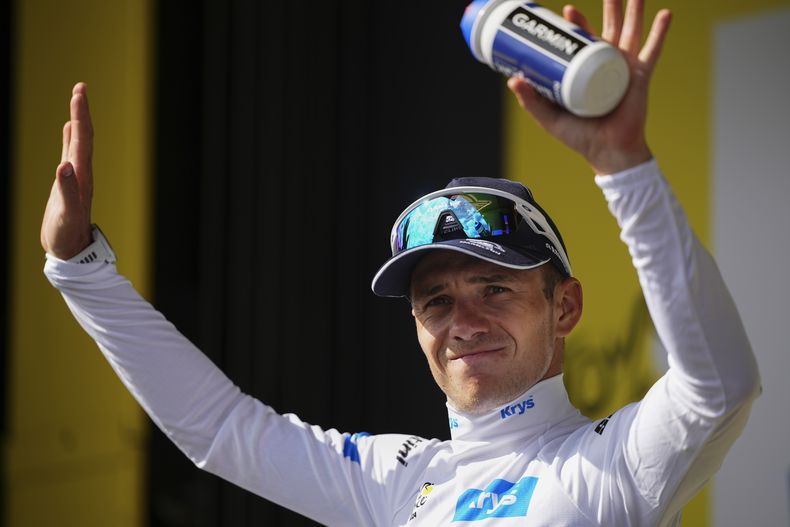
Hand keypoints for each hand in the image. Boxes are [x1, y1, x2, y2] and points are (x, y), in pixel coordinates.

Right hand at [41, 82, 93, 258]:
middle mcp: (82, 173)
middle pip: (84, 136)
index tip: (79, 92)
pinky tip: (69, 129)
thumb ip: (67, 191)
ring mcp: (76, 177)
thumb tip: (65, 166)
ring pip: (78, 142)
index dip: (81, 116)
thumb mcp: (67, 215)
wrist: (70, 252)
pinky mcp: (68, 183)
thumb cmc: (68, 235)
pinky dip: (70, 138)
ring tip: (77, 100)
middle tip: (80, 87)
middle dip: (81, 111)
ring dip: (78, 120)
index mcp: (82, 176)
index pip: (83, 140)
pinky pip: (70, 154)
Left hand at [507, 0, 671, 173]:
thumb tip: (512, 79)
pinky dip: (660, 33)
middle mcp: (606, 64)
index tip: (566, 10)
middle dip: (609, 8)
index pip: (580, 39)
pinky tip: (666, 14)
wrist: (607, 152)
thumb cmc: (580, 137)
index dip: (576, 23)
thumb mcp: (550, 117)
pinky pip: (652, 50)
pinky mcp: (640, 76)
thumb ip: (531, 100)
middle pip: (609, 28)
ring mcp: (625, 68)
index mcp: (585, 69)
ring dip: (633, 11)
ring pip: (631, 32)